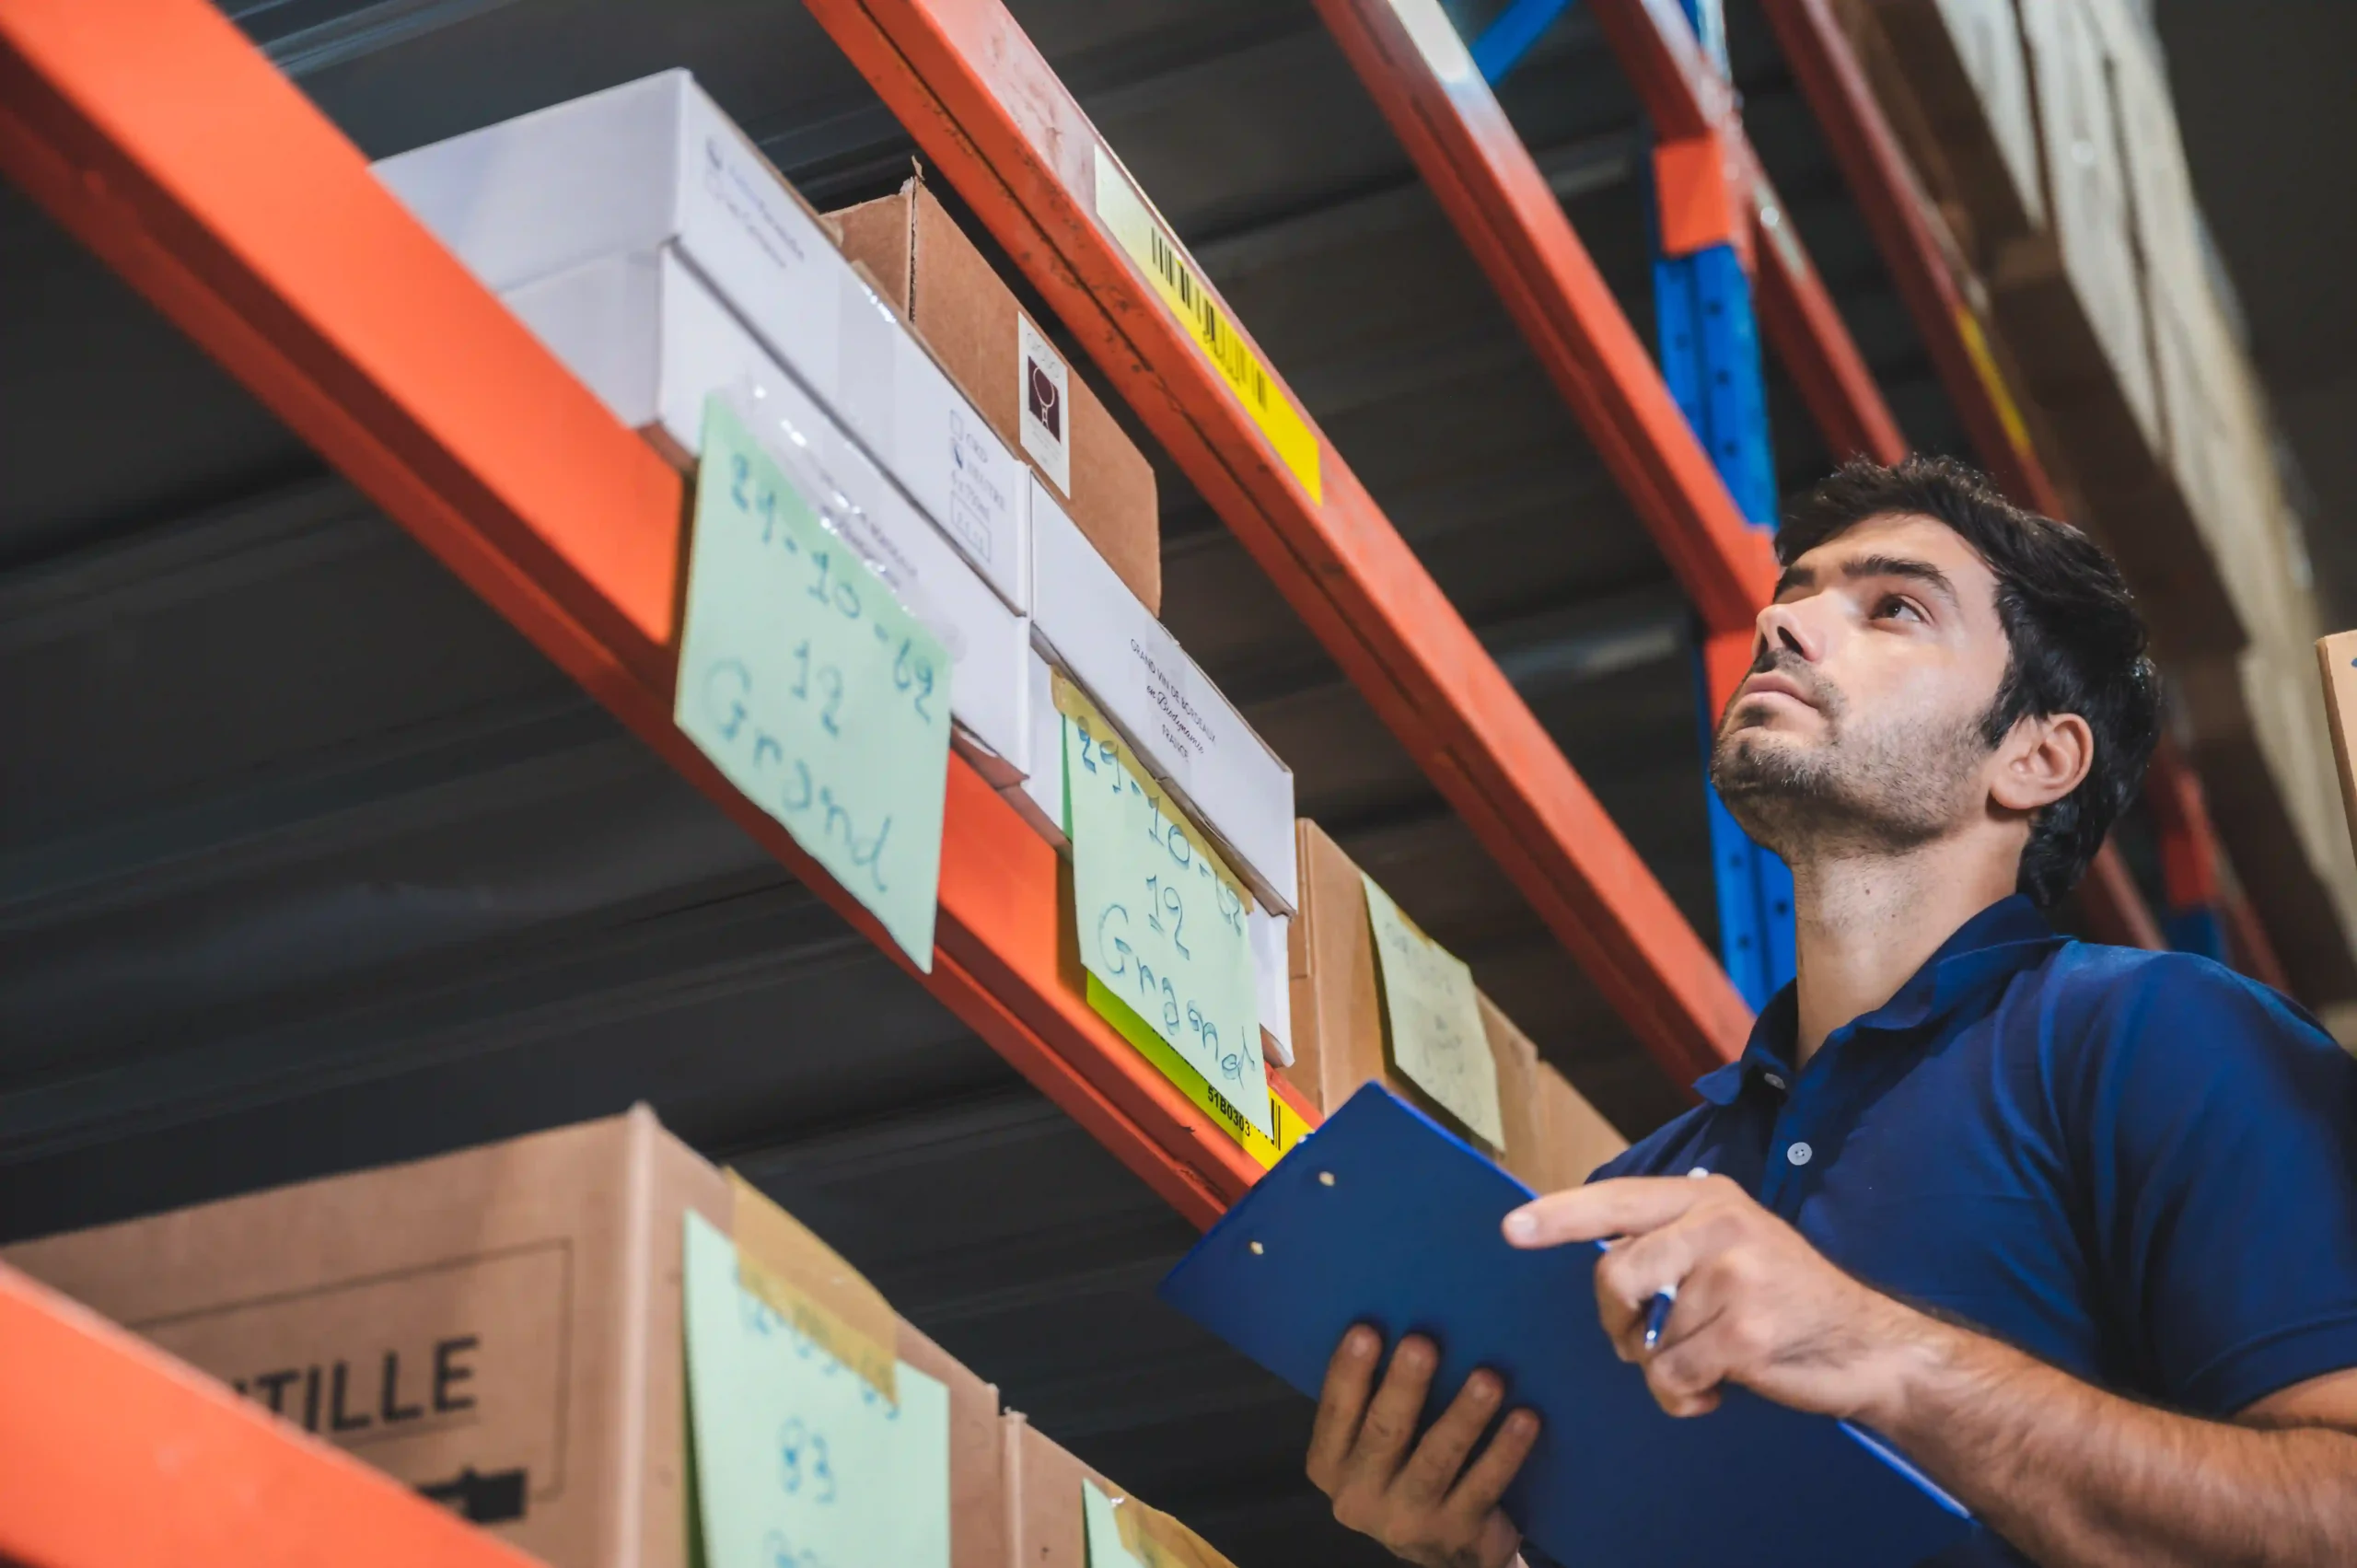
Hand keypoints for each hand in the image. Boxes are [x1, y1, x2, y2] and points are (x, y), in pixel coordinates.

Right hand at [1305, 1326, 1537, 1567]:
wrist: (1439, 1546)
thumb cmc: (1401, 1468)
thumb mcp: (1371, 1445)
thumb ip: (1373, 1401)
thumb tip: (1403, 1314)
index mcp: (1330, 1464)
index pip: (1335, 1412)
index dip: (1349, 1371)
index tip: (1367, 1330)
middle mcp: (1358, 1496)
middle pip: (1384, 1434)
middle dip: (1404, 1387)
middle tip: (1423, 1343)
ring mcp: (1407, 1520)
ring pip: (1437, 1460)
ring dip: (1464, 1416)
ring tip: (1489, 1378)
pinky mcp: (1454, 1533)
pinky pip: (1483, 1485)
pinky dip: (1505, 1451)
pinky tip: (1525, 1418)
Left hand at [1504, 1176, 1927, 1426]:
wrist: (1870, 1347)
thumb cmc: (1789, 1301)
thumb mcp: (1733, 1247)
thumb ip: (1671, 1244)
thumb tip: (1604, 1270)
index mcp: (1708, 1199)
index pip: (1617, 1200)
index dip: (1560, 1216)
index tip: (1512, 1229)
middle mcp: (1720, 1225)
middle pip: (1613, 1275)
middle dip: (1616, 1323)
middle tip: (1646, 1340)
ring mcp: (1736, 1277)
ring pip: (1644, 1338)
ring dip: (1664, 1367)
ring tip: (1709, 1361)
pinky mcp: (1747, 1332)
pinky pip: (1671, 1376)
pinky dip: (1684, 1397)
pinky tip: (1719, 1389)